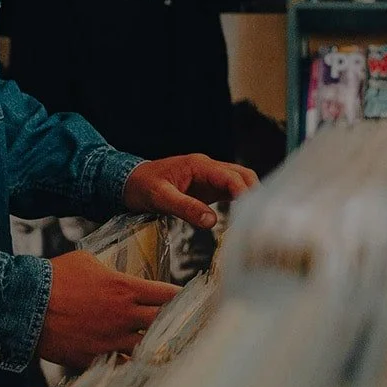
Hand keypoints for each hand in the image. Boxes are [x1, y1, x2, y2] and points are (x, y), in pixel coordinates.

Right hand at [37, 250, 181, 368]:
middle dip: (178, 323)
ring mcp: (111, 340)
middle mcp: (125, 316)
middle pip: (166, 323)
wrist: (25, 305)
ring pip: (148, 348)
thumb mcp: (88, 261)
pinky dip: (130, 362)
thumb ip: (111, 271)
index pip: (170, 295)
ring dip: (156, 346)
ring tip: (165, 346)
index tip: (191, 300)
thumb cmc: (55, 277)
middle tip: (188, 325)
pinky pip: (122, 364)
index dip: (184, 298)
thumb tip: (121, 275)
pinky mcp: (95, 358)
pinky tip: (136, 362)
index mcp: (126, 289)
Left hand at [123, 154, 258, 229]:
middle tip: (258, 217)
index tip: (250, 211)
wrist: (128, 181)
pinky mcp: (207, 188)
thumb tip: (212, 222)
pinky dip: (239, 202)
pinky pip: (230, 191)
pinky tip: (242, 217)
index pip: (230, 176)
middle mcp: (208, 168)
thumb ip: (186, 208)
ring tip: (254, 220)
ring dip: (248, 197)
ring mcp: (209, 177)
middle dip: (253, 193)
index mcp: (199, 165)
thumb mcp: (160, 198)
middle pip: (242, 175)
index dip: (244, 192)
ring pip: (239, 182)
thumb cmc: (142, 186)